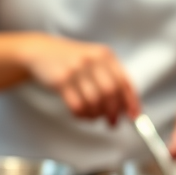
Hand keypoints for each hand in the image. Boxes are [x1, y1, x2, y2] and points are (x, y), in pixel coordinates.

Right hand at [16, 33, 138, 124]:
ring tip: (94, 117)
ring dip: (96, 115)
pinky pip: (76, 105)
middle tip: (113, 122)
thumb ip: (111, 78)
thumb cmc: (72, 59)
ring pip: (94, 101)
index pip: (124, 82)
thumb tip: (127, 106)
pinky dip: (82, 115)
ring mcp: (76, 69)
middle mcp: (92, 60)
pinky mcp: (61, 80)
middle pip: (110, 93)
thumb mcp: (94, 60)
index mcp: (105, 55)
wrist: (41, 51)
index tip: (134, 116)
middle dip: (113, 112)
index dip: (131, 102)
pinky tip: (81, 114)